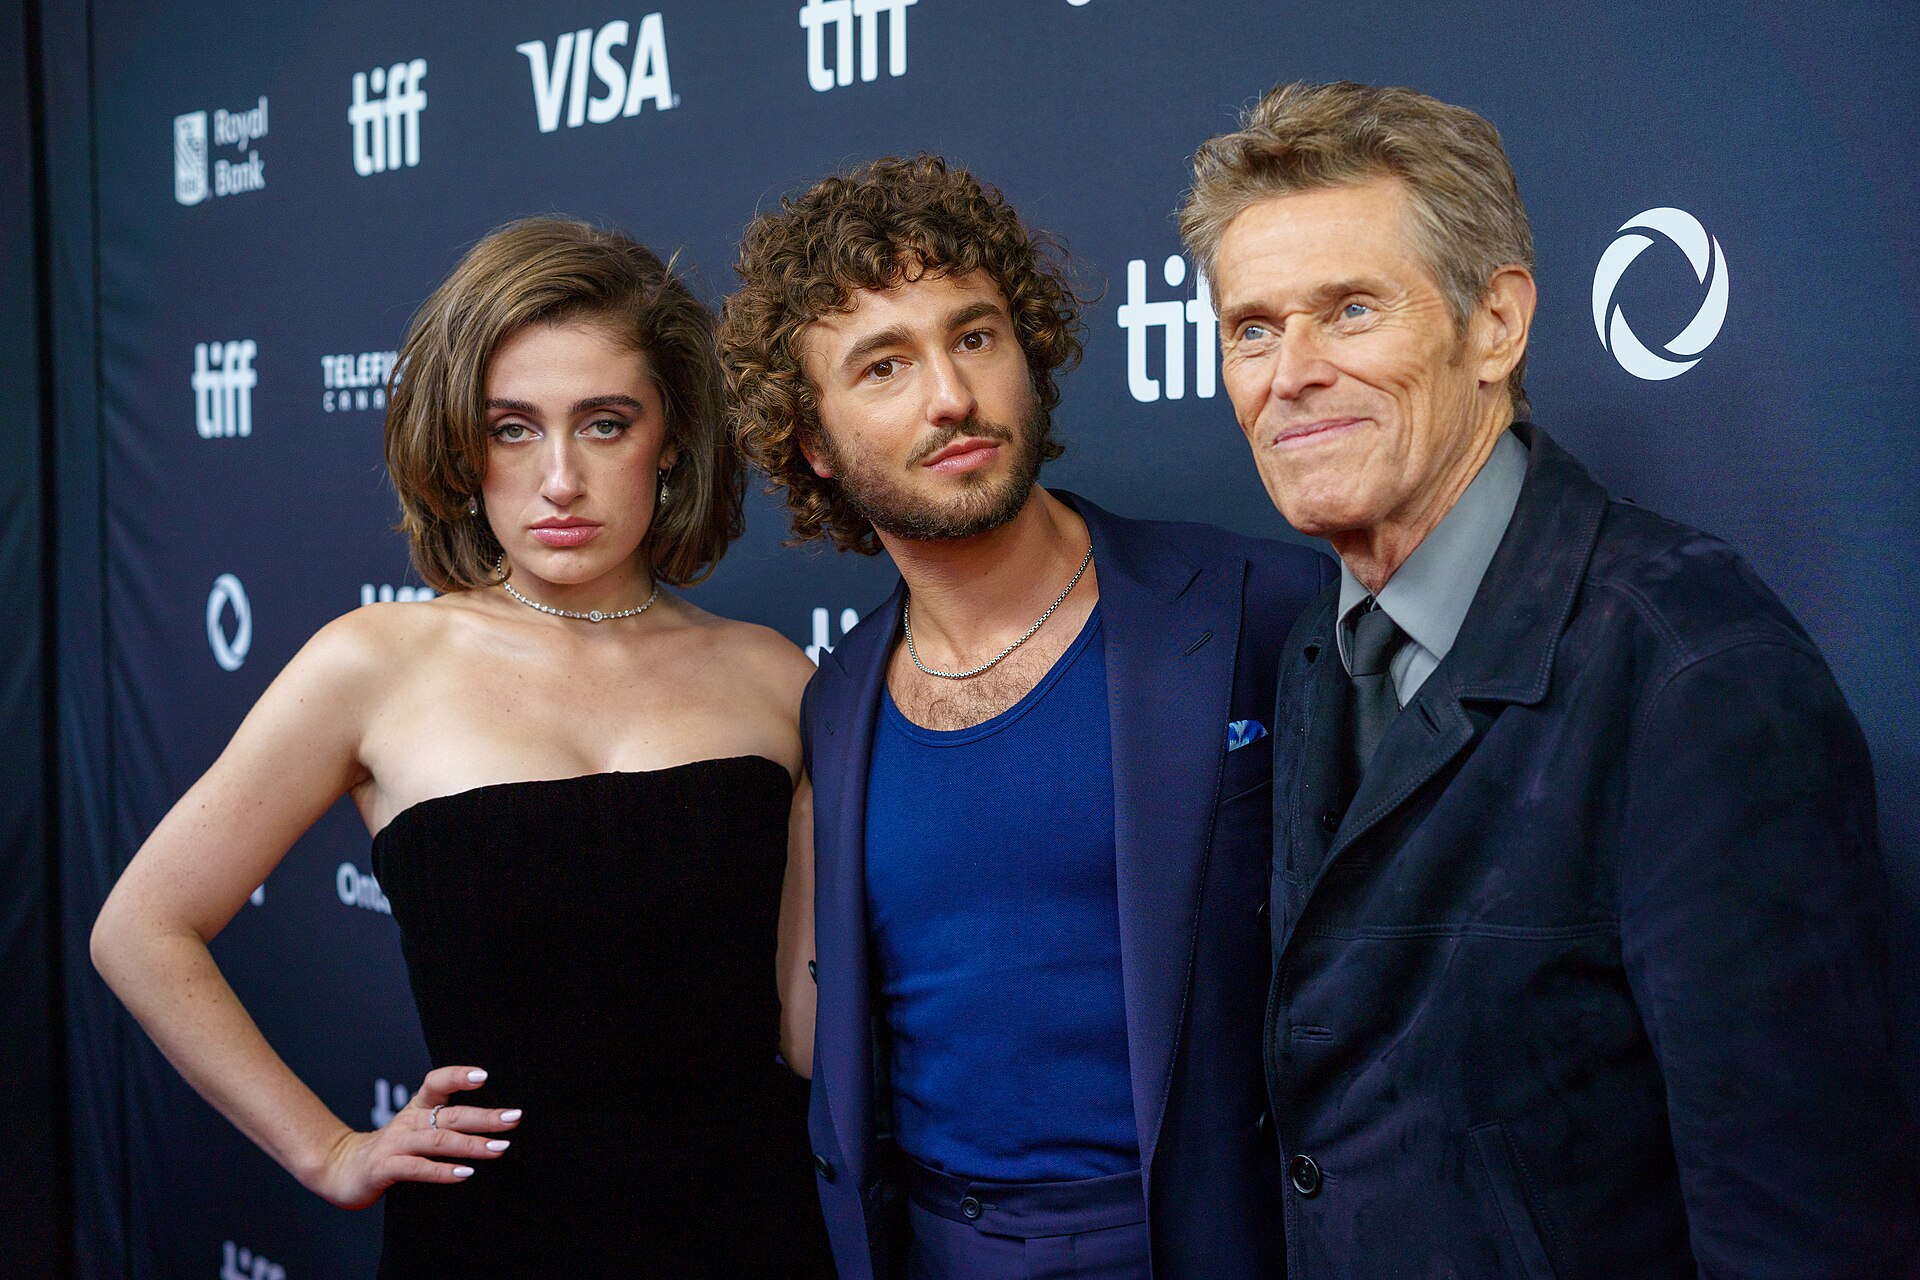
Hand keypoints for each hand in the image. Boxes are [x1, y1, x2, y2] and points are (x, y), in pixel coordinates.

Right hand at [309, 1065, 521, 1208]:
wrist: (340, 1168)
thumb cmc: (390, 1148)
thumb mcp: (417, 1129)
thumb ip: (446, 1123)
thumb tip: (494, 1125)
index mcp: (417, 1108)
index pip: (436, 1082)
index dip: (458, 1076)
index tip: (484, 1075)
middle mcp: (408, 1122)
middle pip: (450, 1114)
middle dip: (485, 1116)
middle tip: (514, 1118)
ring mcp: (395, 1144)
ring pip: (438, 1141)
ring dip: (471, 1144)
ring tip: (499, 1148)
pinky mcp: (384, 1168)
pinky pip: (417, 1168)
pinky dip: (442, 1171)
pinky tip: (465, 1173)